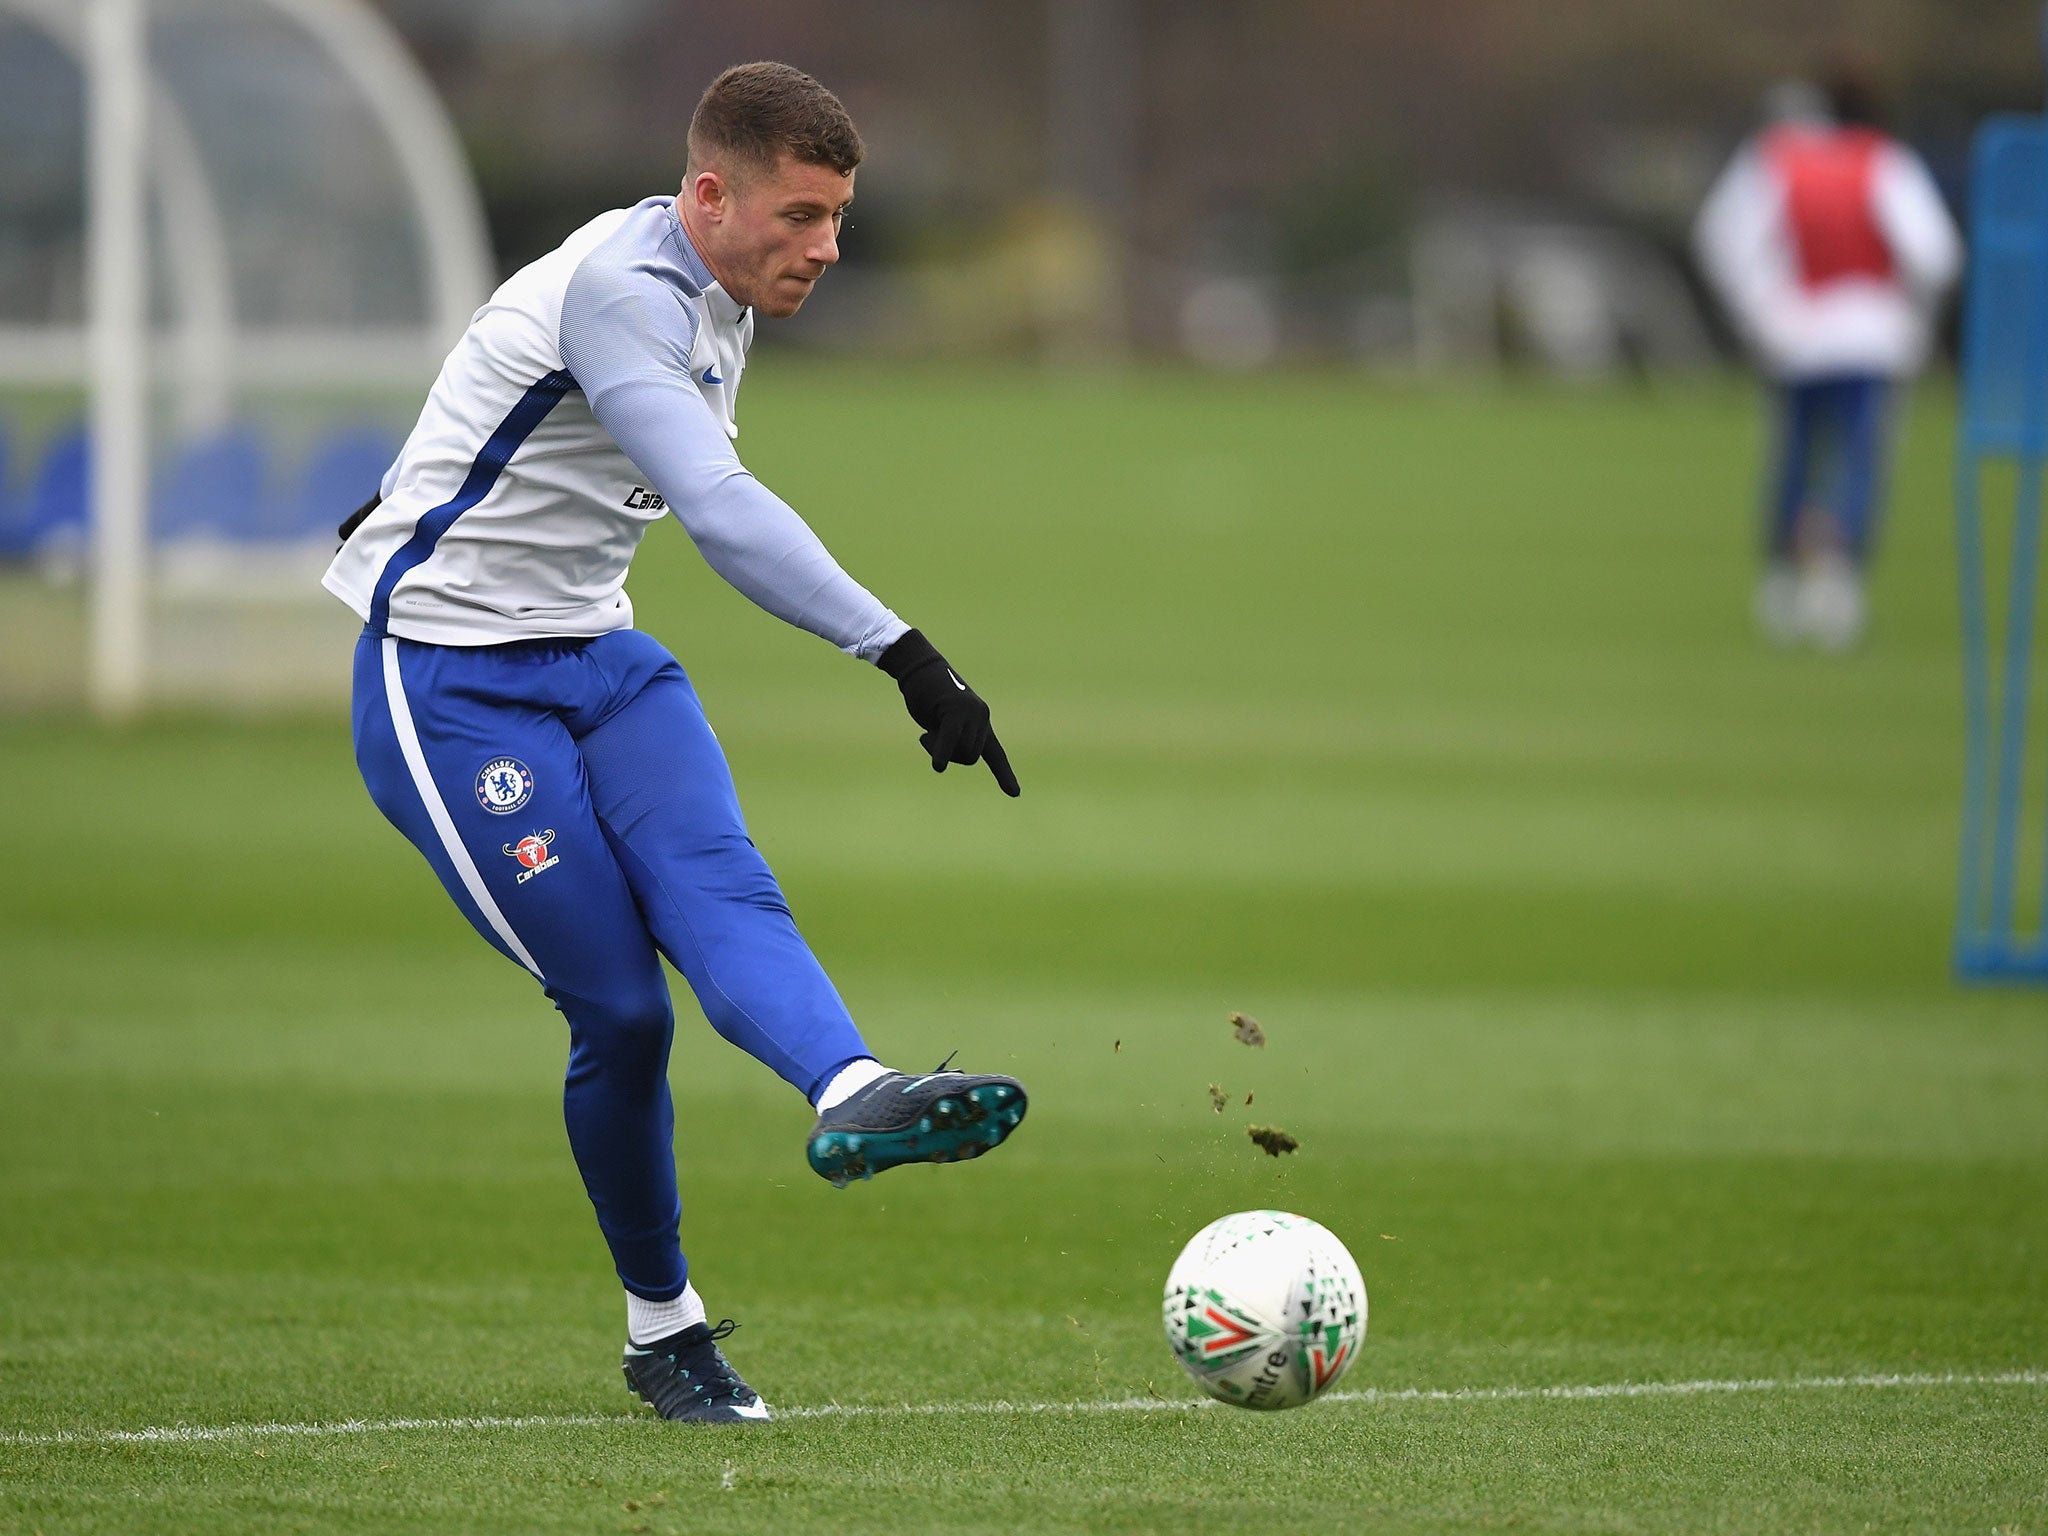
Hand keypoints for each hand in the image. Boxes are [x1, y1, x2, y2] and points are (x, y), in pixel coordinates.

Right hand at [877, 629, 1019, 796]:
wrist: (919, 669)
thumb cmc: (927, 697)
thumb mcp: (941, 724)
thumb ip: (951, 741)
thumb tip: (949, 757)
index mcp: (981, 723)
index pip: (995, 754)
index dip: (1004, 774)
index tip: (1015, 794)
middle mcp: (982, 718)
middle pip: (971, 757)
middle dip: (950, 755)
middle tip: (930, 736)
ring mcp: (971, 713)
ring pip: (962, 752)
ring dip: (940, 749)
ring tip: (927, 729)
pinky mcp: (955, 710)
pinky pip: (951, 740)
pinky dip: (942, 753)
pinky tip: (937, 765)